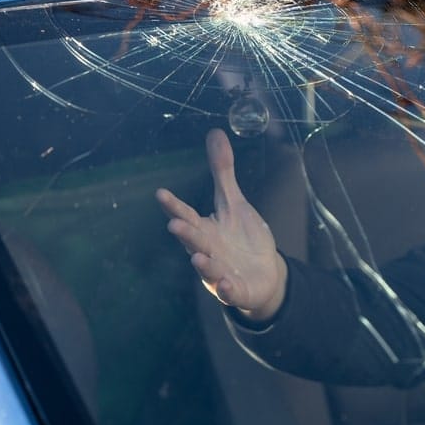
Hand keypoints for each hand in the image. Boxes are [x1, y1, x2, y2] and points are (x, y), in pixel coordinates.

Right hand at [157, 129, 286, 320]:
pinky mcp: (237, 290)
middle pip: (194, 241)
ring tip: (198, 256)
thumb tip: (215, 133)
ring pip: (210, 268)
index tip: (161, 193)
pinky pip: (231, 291)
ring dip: (204, 263)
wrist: (263, 274)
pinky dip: (227, 289)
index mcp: (206, 229)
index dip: (175, 205)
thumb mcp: (233, 202)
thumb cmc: (241, 237)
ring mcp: (221, 272)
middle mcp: (209, 251)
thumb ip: (222, 172)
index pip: (187, 214)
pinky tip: (226, 284)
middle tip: (175, 223)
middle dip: (185, 233)